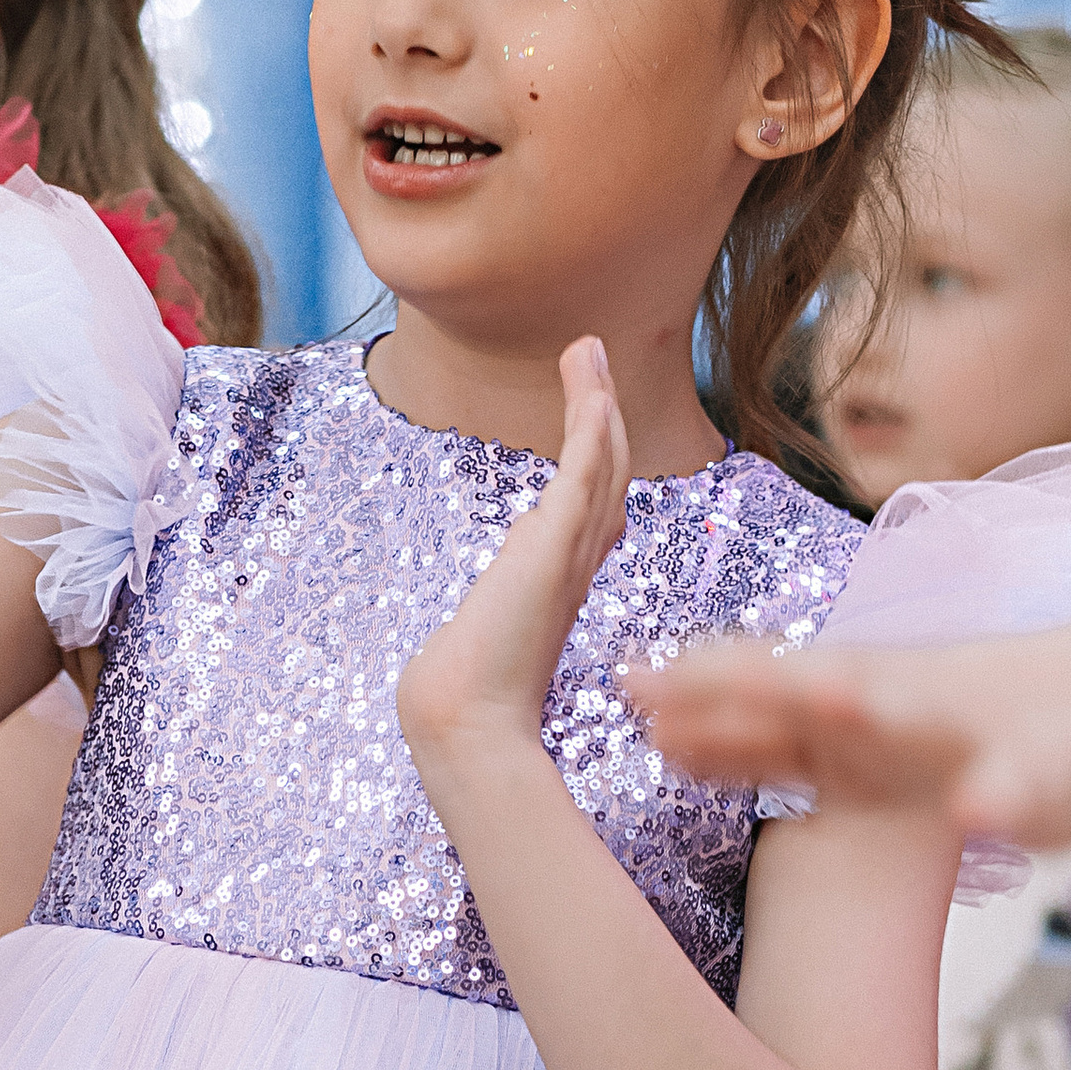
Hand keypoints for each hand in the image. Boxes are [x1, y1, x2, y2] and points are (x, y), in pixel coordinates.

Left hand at [396, 340, 629, 776]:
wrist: (464, 720)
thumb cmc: (465, 695)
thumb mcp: (481, 632)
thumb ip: (492, 603)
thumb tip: (489, 589)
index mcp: (559, 582)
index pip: (589, 507)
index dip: (596, 458)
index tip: (590, 416)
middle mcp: (575, 564)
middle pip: (606, 475)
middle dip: (602, 414)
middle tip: (593, 357)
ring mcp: (570, 555)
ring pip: (602, 464)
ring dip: (598, 402)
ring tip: (589, 349)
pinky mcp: (556, 548)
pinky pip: (585, 474)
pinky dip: (590, 425)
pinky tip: (589, 383)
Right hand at [632, 627, 1070, 848]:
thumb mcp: (1057, 782)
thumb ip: (1015, 796)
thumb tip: (978, 809)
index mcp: (912, 701)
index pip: (820, 689)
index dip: (757, 691)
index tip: (700, 689)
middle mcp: (875, 699)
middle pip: (776, 686)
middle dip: (706, 685)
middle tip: (627, 682)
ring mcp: (862, 724)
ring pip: (768, 712)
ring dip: (705, 712)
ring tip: (632, 709)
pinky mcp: (861, 753)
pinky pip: (783, 748)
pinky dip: (731, 747)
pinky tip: (682, 753)